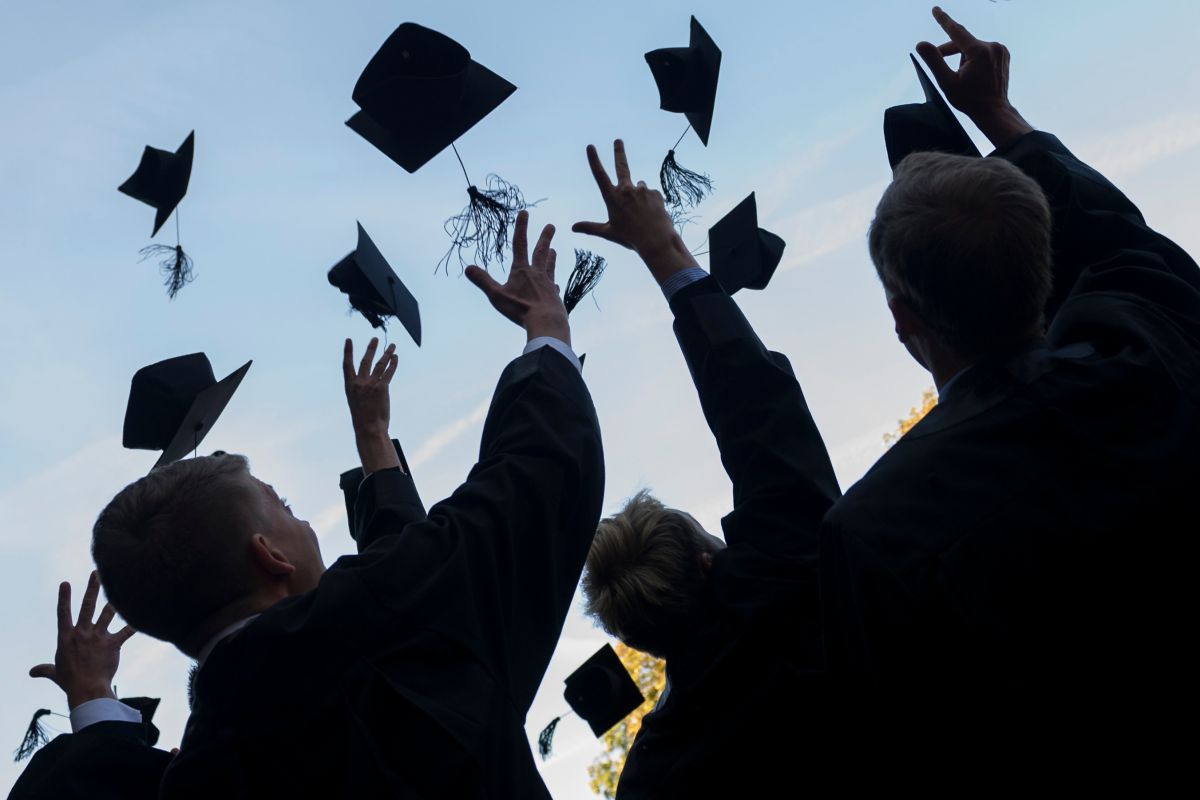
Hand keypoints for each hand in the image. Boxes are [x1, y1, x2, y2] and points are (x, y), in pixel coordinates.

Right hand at [29, 572, 133, 708]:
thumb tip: (32, 672)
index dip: (64, 598)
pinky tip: (144, 614)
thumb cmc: (71, 682)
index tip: (65, 583)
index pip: (63, 614)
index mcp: (66, 638)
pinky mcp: (112, 644)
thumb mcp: (55, 673)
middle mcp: (82, 633)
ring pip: (108, 613)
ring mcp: (97, 637)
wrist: (87, 689)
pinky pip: (126, 631)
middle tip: (96, 574)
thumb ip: (45, 669)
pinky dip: (135, 623)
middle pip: (87, 606)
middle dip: (92, 588)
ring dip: (115, 601)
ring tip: (122, 587)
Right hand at [343, 338, 401, 473]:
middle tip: (375, 339)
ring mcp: (370, 385)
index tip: (349, 340)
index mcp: (350, 386)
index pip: (347, 365)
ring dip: (387, 353)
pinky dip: (393, 364)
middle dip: (371, 348)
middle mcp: (359, 383)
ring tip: (392, 345)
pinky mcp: (382, 388)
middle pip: (365, 361)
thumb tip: (366, 384)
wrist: (369, 428)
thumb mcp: (356, 402)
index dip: (348, 351)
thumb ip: (360, 390)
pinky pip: (388, 372)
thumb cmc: (363, 419)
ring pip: (379, 364)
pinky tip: (395, 357)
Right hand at [466, 210, 569, 344]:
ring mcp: (548, 285)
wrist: (547, 322)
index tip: (524, 212)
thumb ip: (483, 281)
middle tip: (551, 226)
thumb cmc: (520, 309)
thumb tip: (468, 268)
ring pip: (549, 267)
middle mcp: (537, 274)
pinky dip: (553, 284)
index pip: (519, 244)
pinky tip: (555, 285)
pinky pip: (553, 288)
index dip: (521, 227)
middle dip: (545, 237)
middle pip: (540, 252)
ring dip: (551, 257)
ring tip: (553, 250)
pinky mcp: (555, 298)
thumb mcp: (497, 295)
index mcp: (521, 270)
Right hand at [573, 140, 697, 284]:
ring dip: (637, 194)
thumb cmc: (630, 238)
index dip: (594, 160)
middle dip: (619, 151)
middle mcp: (627, 190)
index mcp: (613, 198)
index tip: (591, 146)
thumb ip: (590, 227)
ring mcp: (642, 190)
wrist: (655, 240)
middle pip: (622, 166)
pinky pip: (650, 194)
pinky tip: (651, 214)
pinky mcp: (655, 193)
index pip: (600, 175)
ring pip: (638, 187)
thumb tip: (572, 228)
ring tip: (641, 213)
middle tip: (618, 140)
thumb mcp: (608, 233)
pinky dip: (650, 202)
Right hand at [916, 6, 1031, 147]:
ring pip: (973, 46)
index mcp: (979, 51)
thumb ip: (934, 61)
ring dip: (962, 56)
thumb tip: (921, 44)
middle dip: (950, 52)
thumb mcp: (947, 82)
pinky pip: (983, 50)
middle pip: (963, 42)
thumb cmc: (969, 100)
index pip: (956, 31)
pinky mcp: (1003, 54)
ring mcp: (1000, 49)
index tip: (935, 9)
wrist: (994, 111)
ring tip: (962, 76)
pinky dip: (973, 57)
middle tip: (940, 66)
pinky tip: (973, 73)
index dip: (943, 20)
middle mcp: (992, 46)